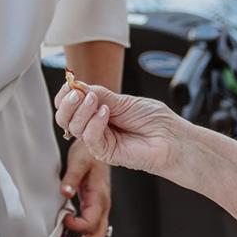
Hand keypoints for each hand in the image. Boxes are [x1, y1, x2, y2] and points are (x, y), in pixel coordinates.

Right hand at [53, 83, 180, 176]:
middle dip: (68, 103)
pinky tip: (105, 113)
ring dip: (82, 110)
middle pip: (65, 118)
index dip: (65, 95)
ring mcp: (99, 140)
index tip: (70, 84)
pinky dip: (94, 123)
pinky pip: (90, 138)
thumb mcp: (124, 101)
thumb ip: (101, 94)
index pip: (70, 105)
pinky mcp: (105, 153)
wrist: (171, 138)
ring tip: (96, 101)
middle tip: (78, 93)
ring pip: (74, 127)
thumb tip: (78, 86)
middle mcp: (94, 127)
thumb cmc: (154, 120)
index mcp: (97, 112)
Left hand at [58, 141, 110, 236]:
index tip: (62, 219)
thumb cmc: (88, 152)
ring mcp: (101, 210)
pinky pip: (95, 232)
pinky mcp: (96, 210)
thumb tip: (65, 192)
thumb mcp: (78, 161)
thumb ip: (71, 178)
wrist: (96, 146)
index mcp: (100, 197)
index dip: (75, 227)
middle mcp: (103, 207)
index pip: (90, 223)